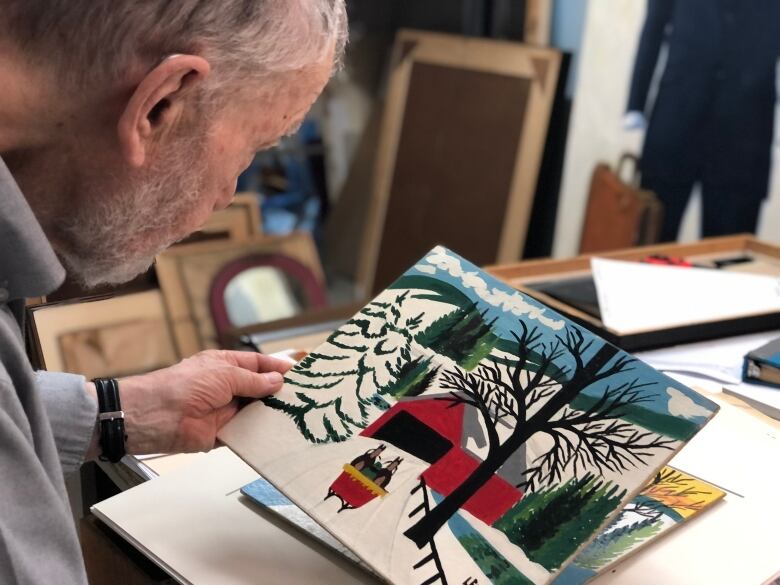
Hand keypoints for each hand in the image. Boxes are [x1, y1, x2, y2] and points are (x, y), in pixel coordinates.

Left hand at [86, 350, 291, 456]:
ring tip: (298, 415)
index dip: (277, 367)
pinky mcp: (223, 434)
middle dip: (278, 392)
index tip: (299, 373)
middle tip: (304, 397)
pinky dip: (260, 434)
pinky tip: (278, 434)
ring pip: (256, 412)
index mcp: (225, 365)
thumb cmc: (184, 386)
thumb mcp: (224, 374)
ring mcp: (226, 411)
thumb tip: (277, 381)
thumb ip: (253, 380)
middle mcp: (227, 387)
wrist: (156, 417)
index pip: (257, 364)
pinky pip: (247, 434)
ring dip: (271, 414)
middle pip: (259, 389)